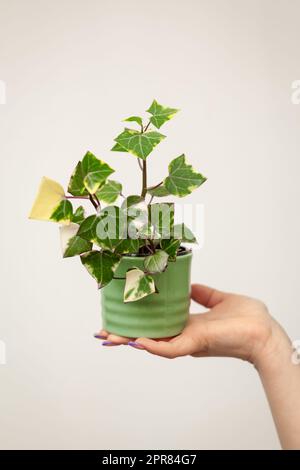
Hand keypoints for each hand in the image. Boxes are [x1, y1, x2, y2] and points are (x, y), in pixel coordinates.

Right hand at [95, 284, 285, 365]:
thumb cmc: (248, 318)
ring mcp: (188, 341)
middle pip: (148, 337)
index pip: (155, 326)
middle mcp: (183, 335)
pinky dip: (153, 346)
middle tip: (101, 332)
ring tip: (108, 337)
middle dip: (124, 336)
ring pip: (153, 344)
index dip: (135, 324)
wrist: (265, 331)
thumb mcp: (219, 299)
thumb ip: (203, 294)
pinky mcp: (197, 343)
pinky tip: (136, 341)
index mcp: (187, 325)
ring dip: (129, 341)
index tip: (115, 319)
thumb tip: (189, 285)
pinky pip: (170, 348)